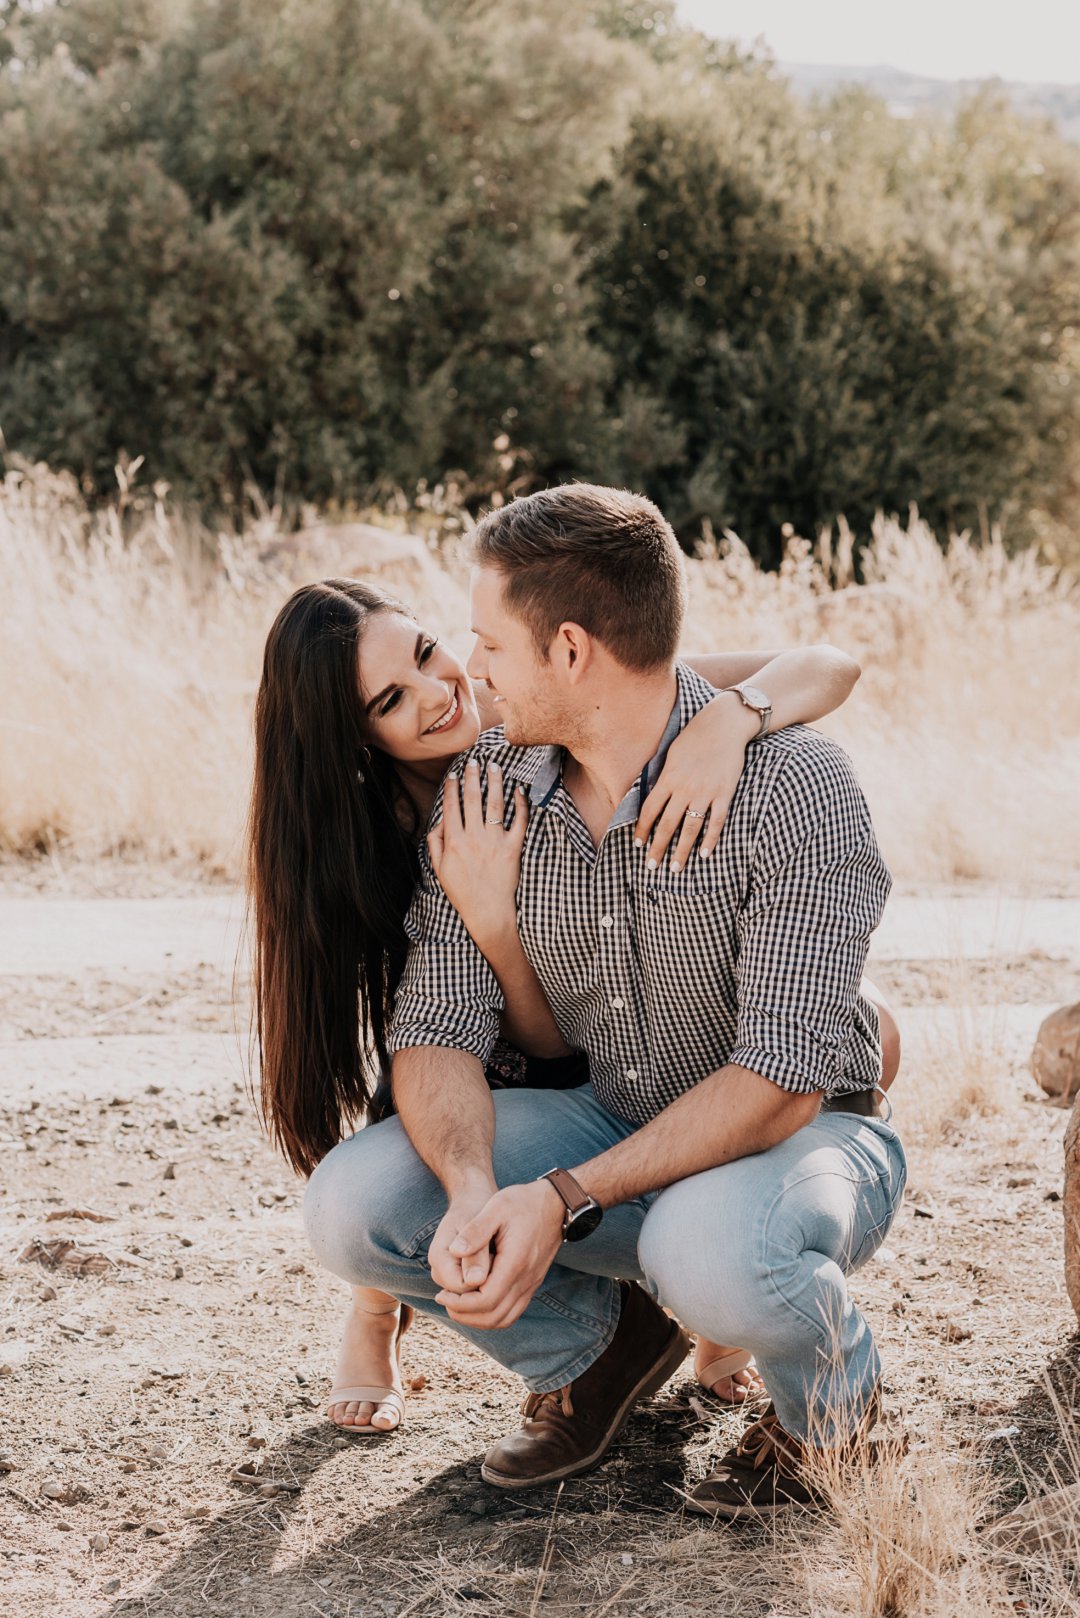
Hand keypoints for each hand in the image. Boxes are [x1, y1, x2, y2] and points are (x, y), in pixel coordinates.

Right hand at [428, 759, 527, 949]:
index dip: (452, 788)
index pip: (451, 807)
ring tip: (495, 767)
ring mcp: (495, 842)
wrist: (488, 913)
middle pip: (472, 800)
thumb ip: (435, 844)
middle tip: (474, 761)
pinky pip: (519, 822)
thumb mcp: (440, 870)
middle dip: (472, 777)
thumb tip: (438, 823)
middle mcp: (473, 838)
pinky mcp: (514, 849)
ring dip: (494, 783)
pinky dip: (521, 804)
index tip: (454, 774)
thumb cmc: (463, 893)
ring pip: (495, 805)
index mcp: (454, 842)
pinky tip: (519, 790)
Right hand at [428, 1182, 497, 1293]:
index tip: (498, 1256)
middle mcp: (439, 1272)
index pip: (462, 1289)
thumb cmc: (479, 1207)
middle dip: (487, 1286)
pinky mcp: (458, 1280)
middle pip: (466, 1300)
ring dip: (490, 1287)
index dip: (484, 1281)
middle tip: (499, 1256)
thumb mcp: (479, 1224)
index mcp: (439, 1257)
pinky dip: (491, 1287)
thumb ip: (477, 1252)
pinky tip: (499, 1266)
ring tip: (497, 1258)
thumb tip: (475, 1281)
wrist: (474, 1198)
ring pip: (472, 1301)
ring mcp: (447, 1278)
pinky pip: (476, 1297)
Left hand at [434, 1181, 565, 1329]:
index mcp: (515, 1263)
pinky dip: (492, 1314)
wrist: (556, 1204)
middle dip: (465, 1315)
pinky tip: (476, 1301)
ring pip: (504, 1319)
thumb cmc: (523, 1202)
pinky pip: (512, 1312)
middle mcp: (526, 1280)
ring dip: (478, 1318)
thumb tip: (454, 1251)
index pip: (486, 1300)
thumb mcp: (496, 1207)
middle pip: (494, 1316)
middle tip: (444, 1300)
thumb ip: (475, 1230)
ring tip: (457, 1304)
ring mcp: (531, 1284)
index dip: (460, 1303)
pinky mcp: (532, 1283)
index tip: (441, 1293)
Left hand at [634, 692, 758, 869]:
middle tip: (651, 867)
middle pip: (667, 825)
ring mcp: (706, 792)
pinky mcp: (724, 793)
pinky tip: (704, 854)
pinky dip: (710, 839)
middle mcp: (684, 788)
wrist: (724, 725)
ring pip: (690, 828)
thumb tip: (651, 797)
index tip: (638, 845)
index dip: (642, 830)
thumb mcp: (672, 755)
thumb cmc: (695, 738)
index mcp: (669, 778)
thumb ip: (663, 777)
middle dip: (657, 848)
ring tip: (675, 868)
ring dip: (681, 851)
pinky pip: (716, 822)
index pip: (649, 810)